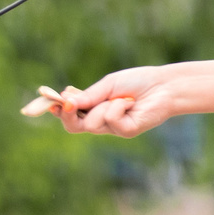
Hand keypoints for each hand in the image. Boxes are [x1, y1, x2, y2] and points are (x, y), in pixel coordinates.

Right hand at [20, 66, 175, 136]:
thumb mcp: (108, 85)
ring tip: (121, 98)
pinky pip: (111, 121)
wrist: (164, 86)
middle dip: (66, 115)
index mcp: (93, 108)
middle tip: (66, 102)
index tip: (49, 102)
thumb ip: (88, 95)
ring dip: (102, 107)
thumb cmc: (136, 82)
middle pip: (73, 126)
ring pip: (92, 123)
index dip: (57, 111)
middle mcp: (100, 121)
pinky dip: (118, 108)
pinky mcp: (126, 132)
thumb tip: (65, 101)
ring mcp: (113, 129)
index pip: (70, 115)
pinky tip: (130, 103)